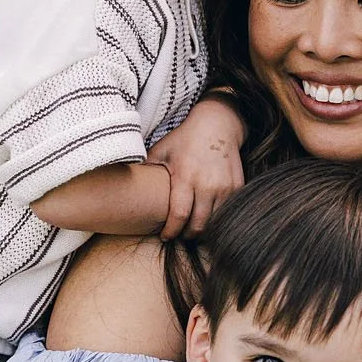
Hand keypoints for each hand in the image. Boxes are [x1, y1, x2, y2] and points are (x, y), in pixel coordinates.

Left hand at [149, 96, 245, 239]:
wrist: (218, 125)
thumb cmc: (185, 139)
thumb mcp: (162, 150)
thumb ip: (146, 168)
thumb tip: (123, 184)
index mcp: (185, 176)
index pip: (179, 215)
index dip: (171, 231)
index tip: (165, 236)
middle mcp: (207, 184)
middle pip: (198, 225)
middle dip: (187, 235)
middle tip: (179, 236)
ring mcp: (225, 187)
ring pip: (214, 222)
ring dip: (202, 229)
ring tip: (191, 229)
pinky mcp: (237, 187)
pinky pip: (226, 212)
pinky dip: (217, 219)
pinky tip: (207, 217)